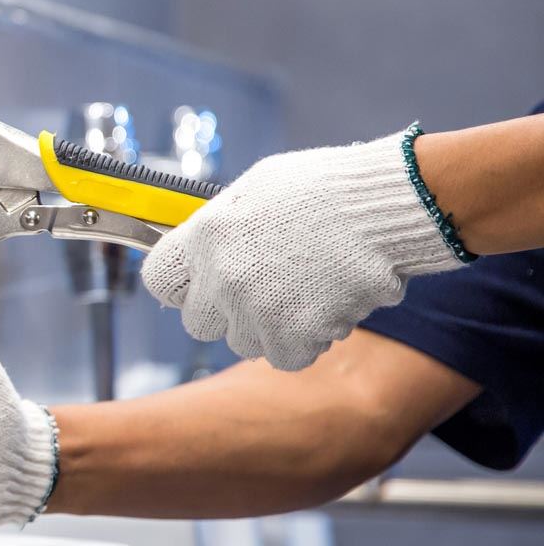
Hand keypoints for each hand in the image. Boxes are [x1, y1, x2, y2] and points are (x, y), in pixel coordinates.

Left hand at [142, 126, 462, 370]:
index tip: (198, 284)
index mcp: (207, 235)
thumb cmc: (326, 188)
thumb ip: (221, 226)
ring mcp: (255, 310)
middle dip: (225, 312)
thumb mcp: (257, 190)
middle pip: (198, 323)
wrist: (387, 206)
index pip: (160, 280)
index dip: (181, 285)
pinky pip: (285, 357)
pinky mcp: (292, 336)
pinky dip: (305, 341)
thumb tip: (204, 249)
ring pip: (244, 343)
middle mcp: (222, 277)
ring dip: (269, 326)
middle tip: (261, 291)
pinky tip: (325, 307)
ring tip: (305, 290)